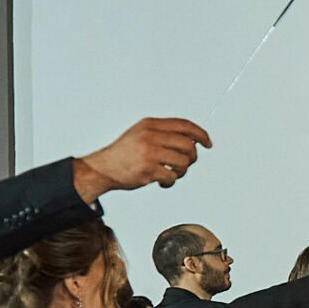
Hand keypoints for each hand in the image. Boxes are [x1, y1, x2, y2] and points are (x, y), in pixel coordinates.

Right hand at [73, 118, 212, 200]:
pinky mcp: (147, 169)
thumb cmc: (124, 154)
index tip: (208, 143)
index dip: (200, 133)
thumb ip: (164, 133)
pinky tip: (162, 182)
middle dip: (192, 157)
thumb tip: (194, 140)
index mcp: (150, 125)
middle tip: (184, 164)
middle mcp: (150, 136)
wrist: (101, 169)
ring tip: (171, 174)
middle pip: (188, 145)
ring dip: (181, 172)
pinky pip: (172, 178)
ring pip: (183, 162)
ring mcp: (148, 152)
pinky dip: (170, 183)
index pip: (184, 125)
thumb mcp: (141, 134)